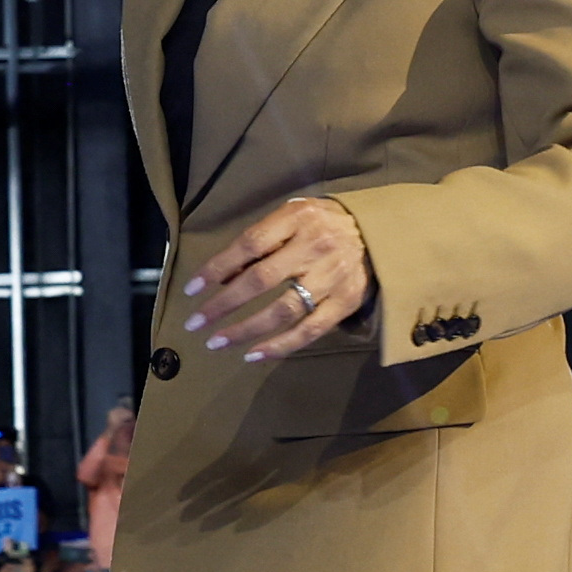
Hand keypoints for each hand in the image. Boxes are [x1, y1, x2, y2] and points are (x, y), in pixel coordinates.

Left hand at [185, 196, 373, 363]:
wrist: (380, 234)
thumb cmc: (325, 223)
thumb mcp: (293, 216)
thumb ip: (261, 240)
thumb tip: (222, 275)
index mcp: (298, 219)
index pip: (249, 244)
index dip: (217, 267)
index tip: (191, 289)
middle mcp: (315, 246)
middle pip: (261, 280)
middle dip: (223, 304)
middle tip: (195, 324)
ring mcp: (332, 277)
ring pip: (282, 310)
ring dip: (245, 330)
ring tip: (217, 342)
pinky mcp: (346, 303)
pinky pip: (308, 331)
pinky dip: (279, 346)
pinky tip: (253, 355)